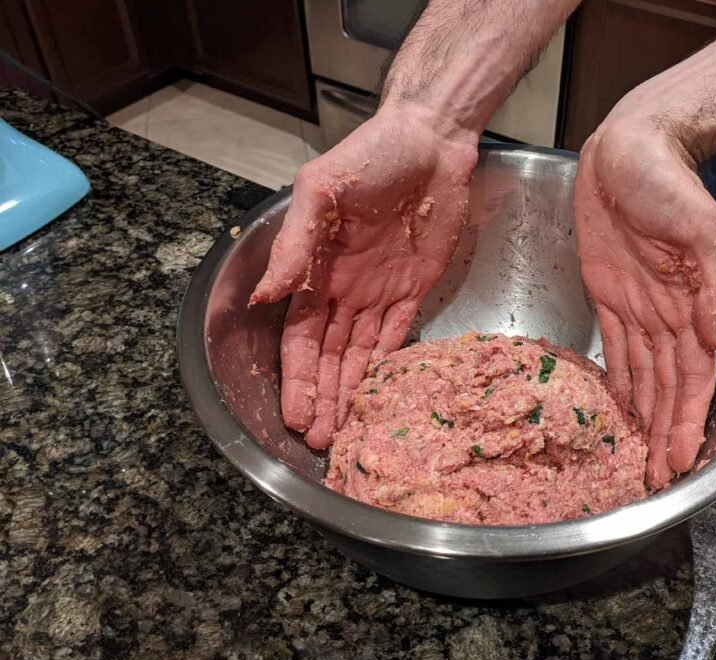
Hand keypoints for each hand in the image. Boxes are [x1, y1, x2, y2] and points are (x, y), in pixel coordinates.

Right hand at [251, 105, 478, 448]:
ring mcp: (381, 291)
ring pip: (361, 354)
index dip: (298, 377)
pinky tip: (380, 398)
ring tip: (343, 431)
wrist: (430, 141)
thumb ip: (294, 245)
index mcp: (315, 270)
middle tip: (319, 441)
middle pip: (329, 356)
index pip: (301, 337)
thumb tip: (264, 299)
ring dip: (350, 392)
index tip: (295, 415)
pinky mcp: (416, 288)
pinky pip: (399, 336)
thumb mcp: (319, 192)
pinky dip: (388, 367)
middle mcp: (344, 289)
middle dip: (322, 397)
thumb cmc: (369, 157)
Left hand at [574, 115, 715, 487]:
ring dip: (645, 418)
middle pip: (667, 387)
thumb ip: (710, 278)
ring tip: (642, 458)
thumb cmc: (666, 179)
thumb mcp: (698, 222)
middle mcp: (665, 315)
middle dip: (665, 433)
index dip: (685, 420)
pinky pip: (614, 349)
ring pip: (643, 376)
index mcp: (689, 305)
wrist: (631, 147)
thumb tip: (715, 332)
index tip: (679, 462)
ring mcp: (636, 307)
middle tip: (655, 477)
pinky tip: (620, 410)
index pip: (691, 377)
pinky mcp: (607, 294)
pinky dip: (619, 382)